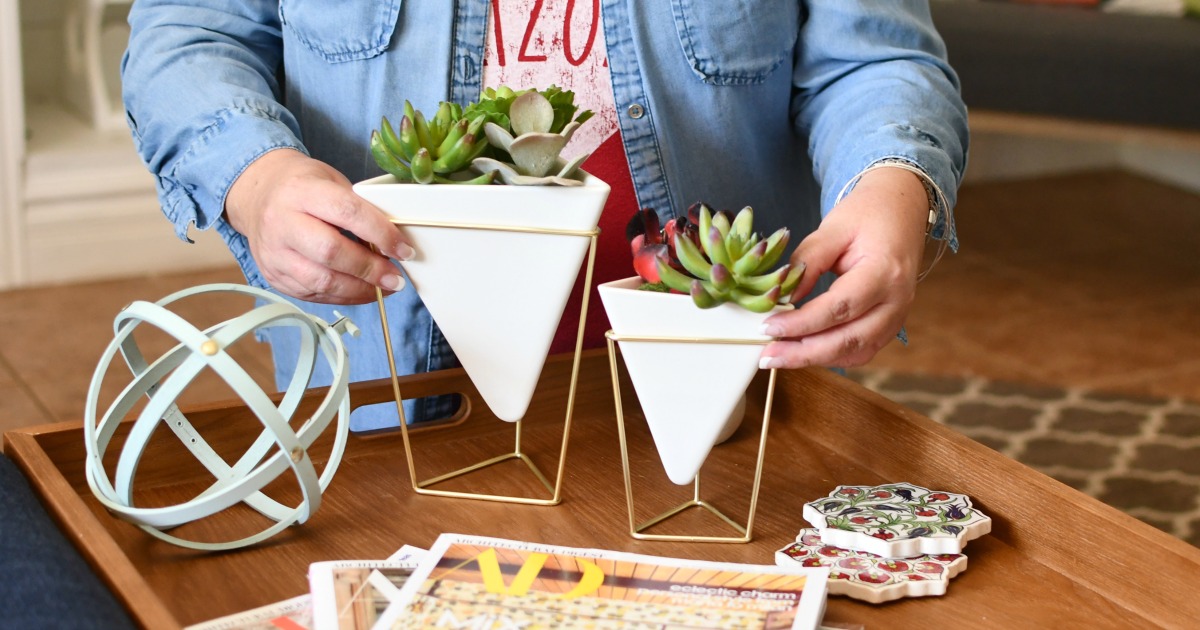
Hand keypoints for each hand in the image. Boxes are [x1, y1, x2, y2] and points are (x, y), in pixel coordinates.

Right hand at [224, 148, 414, 303]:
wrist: (257, 195)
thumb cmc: (303, 186)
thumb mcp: (331, 182)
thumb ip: (360, 208)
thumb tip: (393, 242)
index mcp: (301, 191)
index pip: (348, 212)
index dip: (381, 234)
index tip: (404, 249)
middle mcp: (281, 222)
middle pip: (331, 253)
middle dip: (370, 270)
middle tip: (396, 278)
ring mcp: (274, 253)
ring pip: (321, 281)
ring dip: (359, 290)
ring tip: (383, 288)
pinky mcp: (273, 276)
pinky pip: (312, 294)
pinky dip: (343, 297)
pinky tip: (361, 291)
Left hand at [758, 167, 929, 368]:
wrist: (903, 210)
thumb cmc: (868, 214)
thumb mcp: (833, 228)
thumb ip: (807, 261)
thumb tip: (784, 298)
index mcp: (884, 272)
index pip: (840, 307)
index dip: (802, 323)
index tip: (769, 326)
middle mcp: (896, 301)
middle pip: (849, 339)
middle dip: (804, 353)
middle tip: (767, 355)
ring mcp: (897, 316)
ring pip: (856, 352)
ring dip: (815, 359)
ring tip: (779, 356)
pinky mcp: (891, 324)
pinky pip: (861, 350)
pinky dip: (831, 356)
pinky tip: (803, 352)